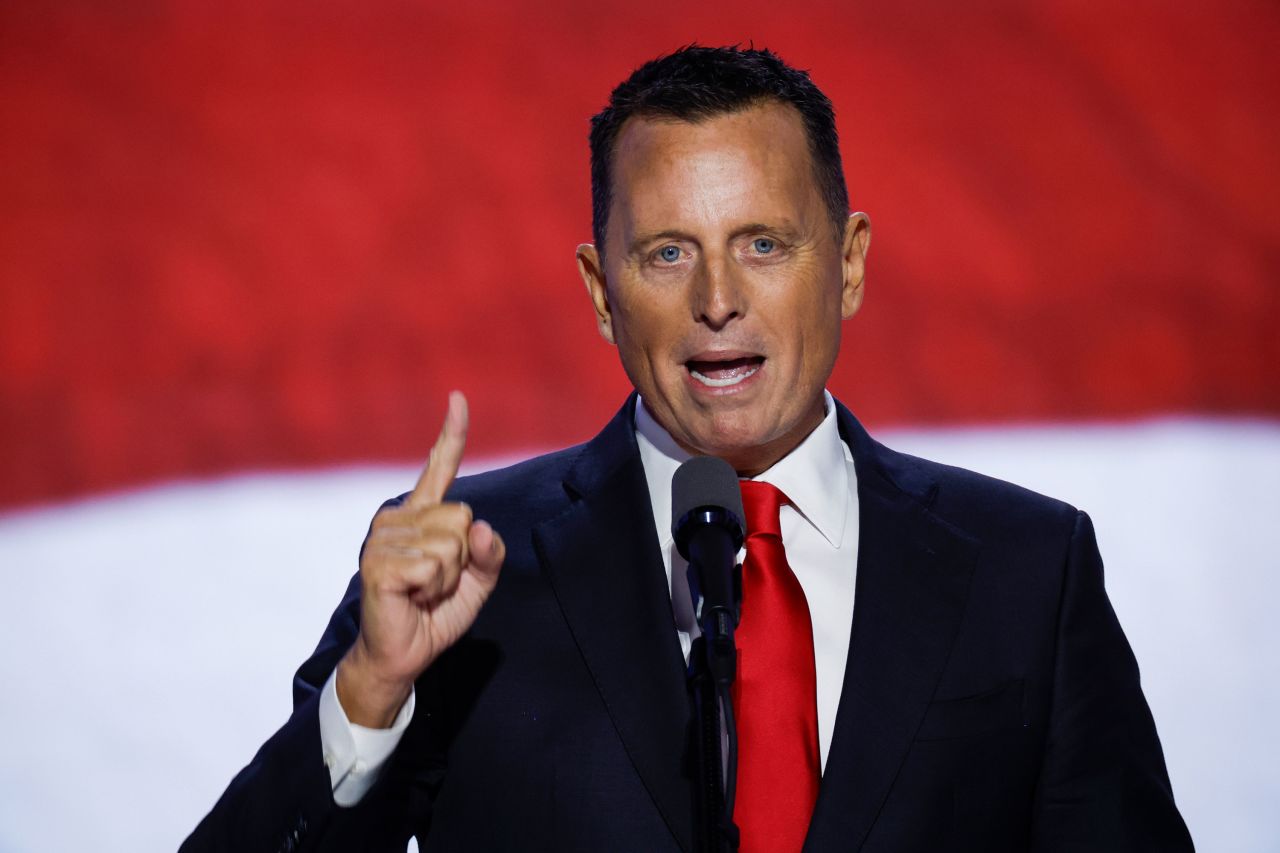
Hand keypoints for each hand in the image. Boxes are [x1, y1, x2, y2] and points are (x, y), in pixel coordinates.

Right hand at [337, 391, 504, 726]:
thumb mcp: (477, 582)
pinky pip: (435, 566)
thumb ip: (490, 553)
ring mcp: (382, 538)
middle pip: (463, 517)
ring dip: (449, 578)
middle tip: (437, 582)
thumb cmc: (434, 614)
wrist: (402, 655)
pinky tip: (413, 598)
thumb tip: (482, 527)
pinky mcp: (377, 564)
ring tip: (423, 592)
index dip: (451, 433)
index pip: (440, 466)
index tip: (458, 397)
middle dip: (464, 558)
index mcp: (421, 515)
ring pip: (452, 544)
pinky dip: (435, 588)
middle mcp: (398, 517)